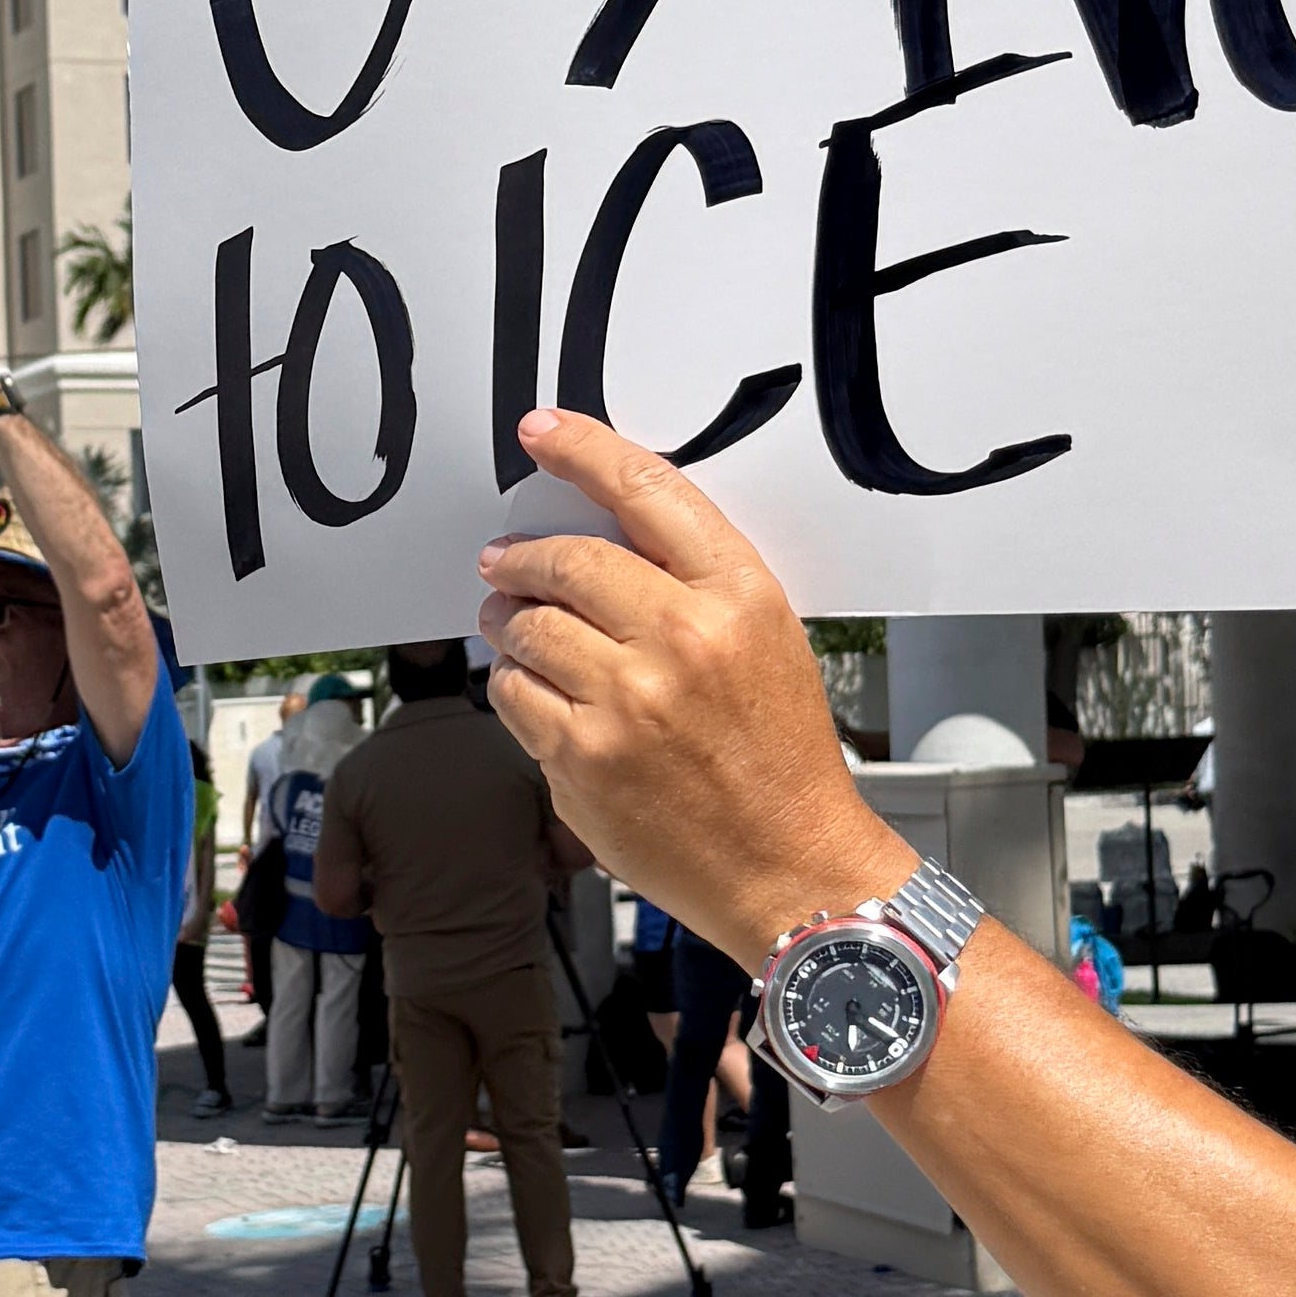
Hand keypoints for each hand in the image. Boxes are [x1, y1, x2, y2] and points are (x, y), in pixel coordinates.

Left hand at [479, 407, 903, 956]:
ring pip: (528, 626)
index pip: (646, 490)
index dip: (583, 450)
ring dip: (507, 621)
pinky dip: (511, 683)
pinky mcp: (583, 757)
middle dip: (521, 557)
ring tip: (511, 627)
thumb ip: (692, 585)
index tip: (543, 430)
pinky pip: (514, 694)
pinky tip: (530, 688)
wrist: (791, 865)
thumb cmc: (782, 757)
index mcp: (739, 595)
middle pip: (567, 559)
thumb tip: (598, 539)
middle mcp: (682, 637)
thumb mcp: (766, 641)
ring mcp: (627, 700)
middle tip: (504, 562)